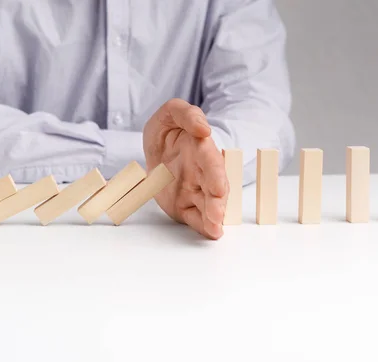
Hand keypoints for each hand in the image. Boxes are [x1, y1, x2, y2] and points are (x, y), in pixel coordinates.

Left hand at [143, 99, 228, 239]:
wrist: (157, 147)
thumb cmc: (168, 129)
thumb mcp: (172, 112)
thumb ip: (187, 115)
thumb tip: (203, 130)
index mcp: (199, 149)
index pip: (210, 161)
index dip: (216, 174)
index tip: (220, 187)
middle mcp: (201, 172)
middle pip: (214, 188)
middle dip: (217, 202)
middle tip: (218, 215)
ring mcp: (193, 189)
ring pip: (207, 205)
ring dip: (212, 217)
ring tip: (216, 228)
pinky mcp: (183, 204)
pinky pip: (194, 217)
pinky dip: (203, 226)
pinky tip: (211, 233)